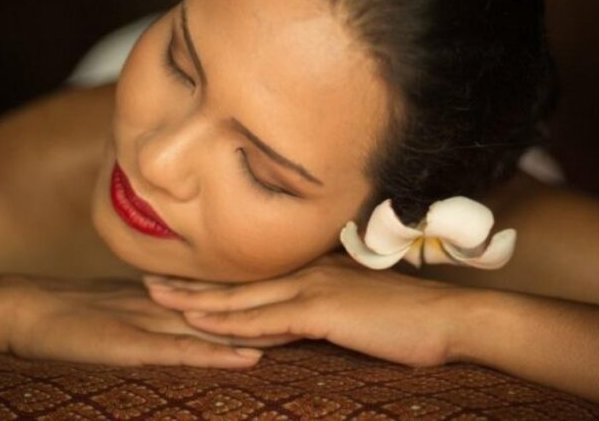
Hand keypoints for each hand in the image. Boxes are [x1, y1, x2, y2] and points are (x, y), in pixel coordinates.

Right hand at [2, 275, 294, 368]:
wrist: (26, 310)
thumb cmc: (73, 315)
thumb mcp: (128, 313)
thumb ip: (161, 314)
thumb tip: (197, 318)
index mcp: (174, 298)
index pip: (232, 295)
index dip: (273, 294)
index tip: (316, 292)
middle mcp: (173, 306)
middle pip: (237, 307)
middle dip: (282, 310)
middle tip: (330, 309)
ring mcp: (156, 324)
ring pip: (220, 328)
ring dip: (263, 332)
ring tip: (309, 334)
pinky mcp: (136, 346)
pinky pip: (184, 353)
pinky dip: (218, 356)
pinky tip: (249, 359)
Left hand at [144, 254, 461, 366]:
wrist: (450, 319)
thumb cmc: (414, 320)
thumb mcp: (362, 311)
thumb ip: (328, 313)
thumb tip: (304, 324)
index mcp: (317, 272)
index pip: (255, 277)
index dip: (216, 279)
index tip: (182, 279)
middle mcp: (308, 273)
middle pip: (238, 280)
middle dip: (191, 283)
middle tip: (148, 282)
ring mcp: (314, 289)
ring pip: (242, 297)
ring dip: (196, 299)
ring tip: (155, 299)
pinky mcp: (322, 311)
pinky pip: (265, 319)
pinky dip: (228, 321)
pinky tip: (199, 324)